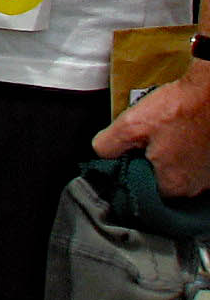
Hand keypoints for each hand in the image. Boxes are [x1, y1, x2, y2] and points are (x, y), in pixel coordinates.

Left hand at [95, 61, 209, 196]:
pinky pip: (193, 162)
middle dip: (150, 162)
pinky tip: (178, 133)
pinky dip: (184, 150)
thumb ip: (109, 145)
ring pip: (179, 171)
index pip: (143, 191)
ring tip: (163, 134)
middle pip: (162, 181)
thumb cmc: (178, 109)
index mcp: (174, 185)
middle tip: (146, 139)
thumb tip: (101, 155)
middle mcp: (195, 187)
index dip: (132, 171)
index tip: (130, 153)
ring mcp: (208, 175)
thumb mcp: (130, 125)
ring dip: (168, 156)